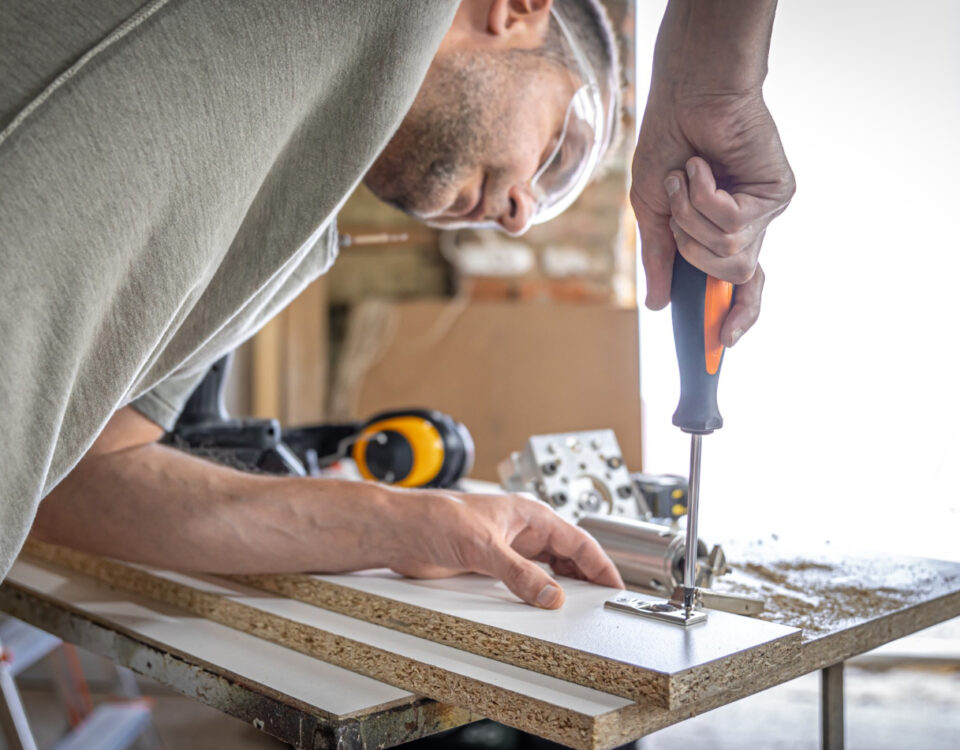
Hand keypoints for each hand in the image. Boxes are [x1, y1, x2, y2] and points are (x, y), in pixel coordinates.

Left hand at [381, 488, 623, 607]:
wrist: (401, 530)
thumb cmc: (435, 517)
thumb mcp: (483, 546)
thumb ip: (518, 573)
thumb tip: (550, 595)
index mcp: (529, 514)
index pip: (578, 540)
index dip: (600, 564)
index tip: (615, 586)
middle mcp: (522, 531)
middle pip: (568, 556)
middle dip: (587, 577)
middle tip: (603, 604)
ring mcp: (508, 549)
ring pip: (548, 569)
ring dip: (563, 587)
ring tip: (579, 609)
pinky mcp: (491, 566)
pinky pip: (526, 581)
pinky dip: (538, 593)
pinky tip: (542, 607)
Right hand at [631, 90, 794, 344]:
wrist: (685, 98)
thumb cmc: (668, 146)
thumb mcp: (652, 211)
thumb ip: (658, 258)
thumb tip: (656, 304)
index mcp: (722, 234)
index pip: (741, 287)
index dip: (736, 317)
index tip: (723, 344)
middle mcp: (749, 227)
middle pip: (733, 276)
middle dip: (692, 249)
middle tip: (678, 211)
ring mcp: (766, 211)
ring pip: (730, 253)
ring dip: (692, 218)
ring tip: (688, 178)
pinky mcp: (777, 192)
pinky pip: (734, 223)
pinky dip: (705, 196)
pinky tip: (703, 166)